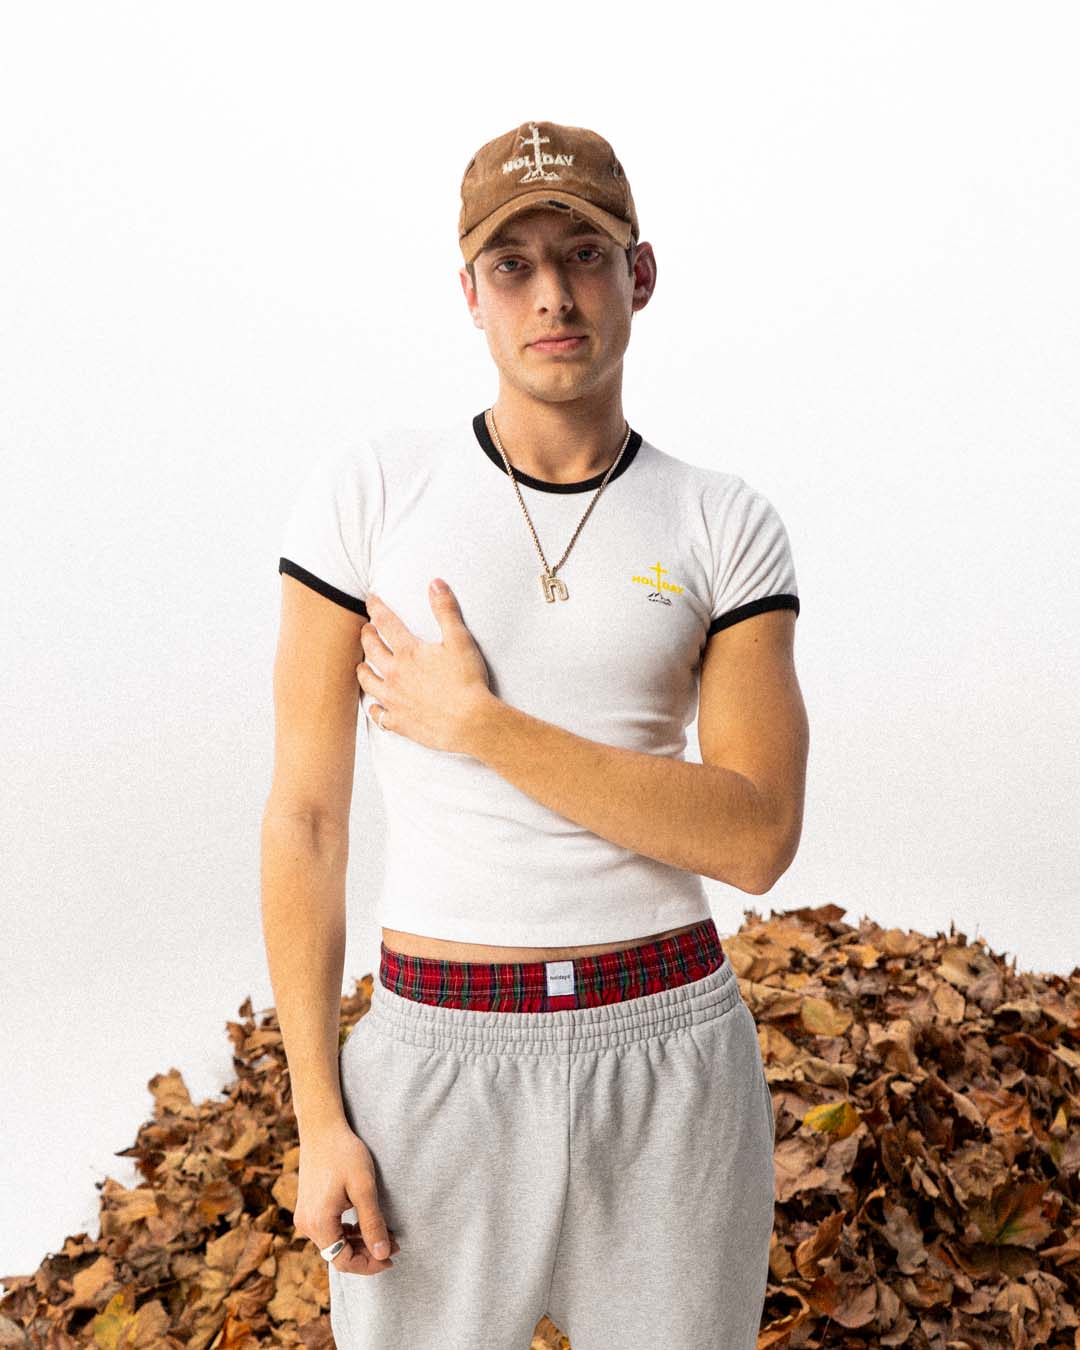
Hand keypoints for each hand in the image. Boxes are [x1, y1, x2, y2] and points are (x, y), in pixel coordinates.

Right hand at [294, 1120, 401, 1276]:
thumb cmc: (344, 1153)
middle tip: (394, 1243)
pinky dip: (347, 1232)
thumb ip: (372, 1223)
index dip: (369, 1265)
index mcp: (319, 1223)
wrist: (321, 1128)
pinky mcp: (307, 1208)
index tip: (392, 1257)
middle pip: (338, 1255)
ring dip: (358, 1242)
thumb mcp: (364, 1188)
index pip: (344, 1261)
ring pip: (334, 1243)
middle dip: (367, 1253)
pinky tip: (363, 1223)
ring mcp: (305, 1217)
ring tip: (384, 1233)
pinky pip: (328, 1230)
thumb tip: (382, 1254)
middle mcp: (307, 1225)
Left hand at [357, 580, 493, 753]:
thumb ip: (446, 610)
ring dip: (363, 670)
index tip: (371, 599)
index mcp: (409, 652)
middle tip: (367, 629)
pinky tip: (375, 706)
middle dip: (367, 636)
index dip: (377, 607)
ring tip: (362, 665)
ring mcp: (394, 699)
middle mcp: (395, 674)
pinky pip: (378, 714)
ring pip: (368, 681)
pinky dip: (374, 708)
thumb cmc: (468, 682)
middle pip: (371, 649)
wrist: (470, 722)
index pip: (386, 623)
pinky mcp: (399, 721)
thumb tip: (435, 584)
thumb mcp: (460, 640)